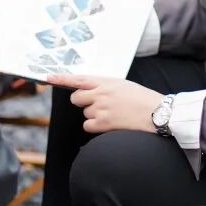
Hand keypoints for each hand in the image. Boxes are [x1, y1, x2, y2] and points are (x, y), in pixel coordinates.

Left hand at [46, 74, 162, 133]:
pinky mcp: (104, 122)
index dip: (61, 79)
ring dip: (94, 116)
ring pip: (85, 113)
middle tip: (97, 105)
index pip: (79, 79)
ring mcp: (101, 108)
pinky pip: (88, 125)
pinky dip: (95, 127)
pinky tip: (109, 124)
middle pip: (76, 98)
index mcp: (106, 81)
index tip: (48, 78)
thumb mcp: (123, 85)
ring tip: (113, 114)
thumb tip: (91, 91)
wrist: (157, 113)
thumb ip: (105, 86)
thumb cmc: (142, 99)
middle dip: (83, 103)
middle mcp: (101, 93)